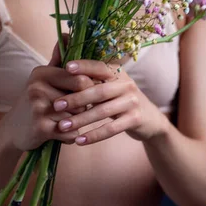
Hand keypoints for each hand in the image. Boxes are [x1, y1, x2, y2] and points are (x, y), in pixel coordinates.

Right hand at [0, 40, 93, 152]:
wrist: (12, 130)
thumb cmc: (34, 101)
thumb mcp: (43, 78)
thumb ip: (58, 59)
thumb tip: (68, 33)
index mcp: (42, 73)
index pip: (80, 78)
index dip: (89, 89)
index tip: (87, 95)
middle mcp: (38, 87)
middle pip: (81, 97)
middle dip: (84, 106)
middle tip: (76, 110)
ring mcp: (38, 108)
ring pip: (78, 117)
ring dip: (77, 123)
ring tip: (65, 122)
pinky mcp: (41, 128)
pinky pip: (70, 133)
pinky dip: (71, 136)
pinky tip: (61, 133)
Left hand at [51, 60, 168, 144]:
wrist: (149, 119)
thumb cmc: (119, 100)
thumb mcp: (110, 86)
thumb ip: (91, 78)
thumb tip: (65, 65)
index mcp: (118, 73)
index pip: (100, 66)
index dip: (84, 66)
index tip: (66, 67)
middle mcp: (127, 84)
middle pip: (99, 90)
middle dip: (76, 98)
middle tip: (56, 105)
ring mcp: (132, 101)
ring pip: (103, 111)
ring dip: (81, 119)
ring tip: (62, 126)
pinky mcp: (135, 119)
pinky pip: (112, 128)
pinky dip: (94, 135)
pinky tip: (79, 140)